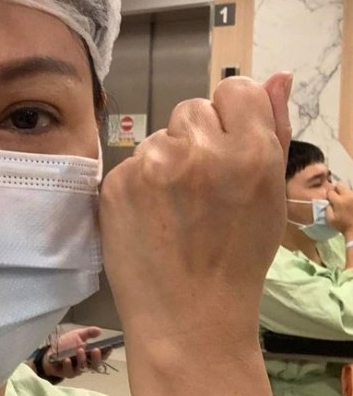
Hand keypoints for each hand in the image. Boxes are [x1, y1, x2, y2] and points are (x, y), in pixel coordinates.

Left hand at [42, 326, 105, 380]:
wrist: (49, 352)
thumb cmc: (65, 344)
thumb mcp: (77, 335)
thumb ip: (88, 333)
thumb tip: (100, 331)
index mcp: (89, 355)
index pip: (101, 356)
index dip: (106, 353)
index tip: (108, 348)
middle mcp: (85, 364)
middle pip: (95, 365)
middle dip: (96, 358)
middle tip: (95, 350)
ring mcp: (76, 370)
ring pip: (83, 368)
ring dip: (81, 359)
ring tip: (79, 350)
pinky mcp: (67, 373)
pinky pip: (69, 371)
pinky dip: (68, 365)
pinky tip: (66, 359)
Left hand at [99, 73, 291, 350]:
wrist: (189, 320)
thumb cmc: (237, 262)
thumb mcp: (270, 198)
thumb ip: (274, 130)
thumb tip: (277, 76)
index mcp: (251, 152)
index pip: (236, 91)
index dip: (232, 121)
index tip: (227, 153)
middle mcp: (201, 150)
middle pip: (192, 109)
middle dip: (197, 140)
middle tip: (199, 191)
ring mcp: (153, 165)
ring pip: (159, 137)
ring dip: (166, 162)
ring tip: (174, 211)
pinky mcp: (117, 183)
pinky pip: (130, 164)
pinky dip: (138, 186)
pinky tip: (150, 220)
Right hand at [325, 182, 352, 237]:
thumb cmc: (343, 226)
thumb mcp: (330, 219)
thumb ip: (326, 209)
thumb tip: (327, 202)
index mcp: (339, 201)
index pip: (330, 192)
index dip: (329, 195)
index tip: (330, 200)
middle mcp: (348, 196)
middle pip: (340, 185)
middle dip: (337, 189)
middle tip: (337, 196)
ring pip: (348, 189)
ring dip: (345, 194)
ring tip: (345, 201)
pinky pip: (352, 194)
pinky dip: (350, 198)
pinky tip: (350, 204)